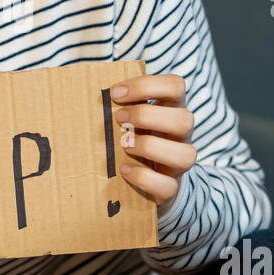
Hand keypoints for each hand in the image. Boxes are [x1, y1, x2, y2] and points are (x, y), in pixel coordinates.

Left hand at [110, 73, 197, 209]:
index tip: (115, 93)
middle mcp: (181, 136)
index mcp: (172, 110)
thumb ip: (121, 105)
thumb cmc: (135, 139)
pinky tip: (124, 170)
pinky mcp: (171, 189)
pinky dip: (143, 177)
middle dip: (146, 116)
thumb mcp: (132, 119)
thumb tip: (88, 95)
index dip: (147, 85)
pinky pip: (168, 186)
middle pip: (184, 119)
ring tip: (124, 145)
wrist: (150, 182)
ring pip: (185, 154)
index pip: (176, 86)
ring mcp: (178, 163)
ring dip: (150, 146)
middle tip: (118, 119)